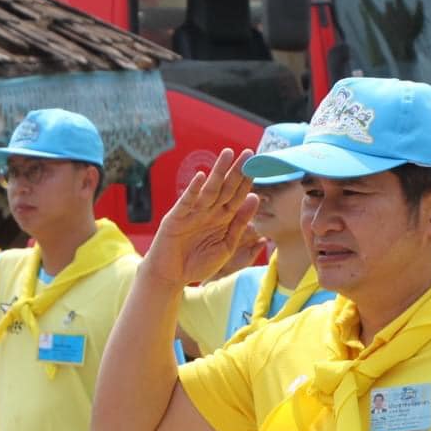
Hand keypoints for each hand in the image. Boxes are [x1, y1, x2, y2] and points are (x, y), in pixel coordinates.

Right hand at [144, 148, 261, 286]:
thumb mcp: (226, 245)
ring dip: (218, 172)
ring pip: (208, 190)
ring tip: (228, 155)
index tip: (259, 166)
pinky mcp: (176, 217)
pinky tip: (201, 177)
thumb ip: (240, 224)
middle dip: (237, 172)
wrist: (171, 277)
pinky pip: (186, 202)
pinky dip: (193, 190)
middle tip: (248, 153)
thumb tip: (255, 198)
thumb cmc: (198, 264)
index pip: (238, 196)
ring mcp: (192, 212)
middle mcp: (208, 211)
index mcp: (222, 218)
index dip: (248, 182)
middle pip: (226, 188)